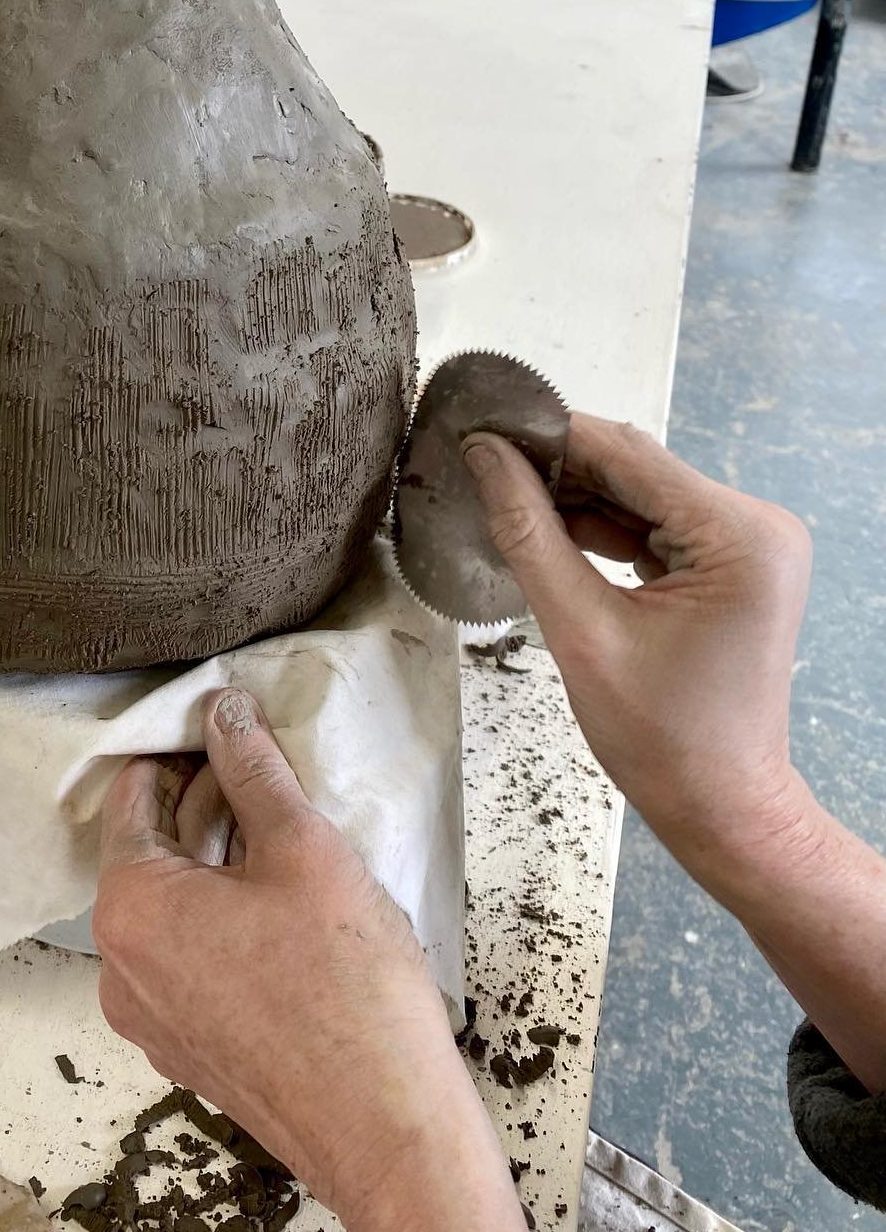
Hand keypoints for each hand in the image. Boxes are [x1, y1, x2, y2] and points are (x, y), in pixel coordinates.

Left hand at [93, 688, 524, 1231]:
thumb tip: (225, 711)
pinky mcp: (189, 1048)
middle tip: (268, 769)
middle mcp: (119, 966)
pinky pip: (189, 958)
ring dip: (218, 858)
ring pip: (172, 905)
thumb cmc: (346, 989)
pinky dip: (223, 917)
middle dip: (205, 801)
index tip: (229, 722)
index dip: (182, 746)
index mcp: (130, 908)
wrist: (385, 1126)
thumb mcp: (302, 848)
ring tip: (284, 831)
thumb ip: (253, 769)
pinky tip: (285, 904)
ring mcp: (151, 1017)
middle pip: (150, 848)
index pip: (133, 792)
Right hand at [461, 413, 813, 876]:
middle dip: (555, 465)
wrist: (723, 807)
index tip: (479, 423)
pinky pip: (653, 523)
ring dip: (571, 494)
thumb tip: (485, 455)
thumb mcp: (580, 631)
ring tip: (497, 491)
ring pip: (638, 493)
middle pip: (634, 468)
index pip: (627, 454)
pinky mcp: (731, 563)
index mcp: (739, 536)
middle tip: (475, 459)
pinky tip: (542, 526)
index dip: (548, 434)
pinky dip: (599, 526)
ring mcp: (748, 543)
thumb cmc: (662, 740)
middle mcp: (756, 525)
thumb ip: (529, 533)